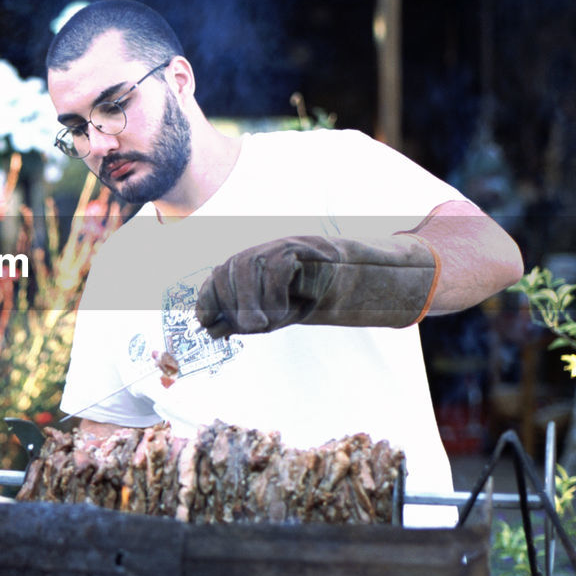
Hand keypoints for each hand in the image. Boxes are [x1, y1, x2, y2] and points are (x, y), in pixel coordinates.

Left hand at [194, 233, 438, 338]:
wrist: (370, 278)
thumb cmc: (322, 296)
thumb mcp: (282, 312)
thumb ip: (250, 317)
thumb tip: (213, 330)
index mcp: (256, 265)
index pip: (220, 274)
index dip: (208, 296)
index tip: (206, 323)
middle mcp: (267, 251)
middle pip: (231, 267)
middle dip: (229, 301)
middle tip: (245, 329)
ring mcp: (286, 246)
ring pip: (250, 264)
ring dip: (250, 299)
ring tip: (263, 326)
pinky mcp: (306, 247)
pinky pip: (279, 263)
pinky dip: (274, 291)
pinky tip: (282, 315)